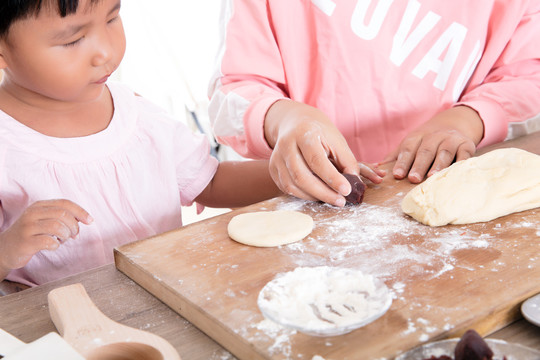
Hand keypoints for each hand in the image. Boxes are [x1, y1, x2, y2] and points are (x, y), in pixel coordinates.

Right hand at [0, 199, 92, 273]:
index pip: (65, 203)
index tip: (90, 221)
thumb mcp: (45, 220)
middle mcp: (32, 213)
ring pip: (57, 226)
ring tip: (62, 240)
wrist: (5, 248)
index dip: (80, 212)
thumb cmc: (31, 234)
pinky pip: (49, 242)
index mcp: (39, 205)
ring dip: (66, 235)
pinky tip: (53, 246)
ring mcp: (27, 227)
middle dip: (74, 226)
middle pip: (63, 214)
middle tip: (74, 235)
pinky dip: (56, 245)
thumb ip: (62, 217)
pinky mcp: (25, 242)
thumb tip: (84, 219)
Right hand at [264, 100, 384, 205]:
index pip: (316, 160)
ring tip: (331, 198)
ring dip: (314, 197)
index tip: (346, 190)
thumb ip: (347, 162)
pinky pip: (287, 188)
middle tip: (340, 201)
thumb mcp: (337, 141)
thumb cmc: (320, 134)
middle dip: (323, 193)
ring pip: (292, 185)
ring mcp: (276, 158)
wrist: (296, 124)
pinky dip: (304, 195)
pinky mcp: (273, 169)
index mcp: (304, 133)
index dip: (332, 178)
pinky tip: (317, 195)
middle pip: (301, 176)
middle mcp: (286, 145)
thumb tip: (354, 185)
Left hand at [382, 106, 483, 182]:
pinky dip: (461, 162)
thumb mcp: (411, 143)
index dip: (402, 161)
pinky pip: (464, 154)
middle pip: (425, 151)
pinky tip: (456, 173)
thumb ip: (396, 156)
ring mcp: (451, 140)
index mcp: (417, 137)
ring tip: (432, 178)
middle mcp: (434, 136)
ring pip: (444, 152)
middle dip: (419, 165)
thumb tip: (377, 168)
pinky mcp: (467, 145)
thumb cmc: (427, 141)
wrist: (456, 124)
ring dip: (438, 165)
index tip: (397, 174)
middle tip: (413, 179)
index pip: (408, 148)